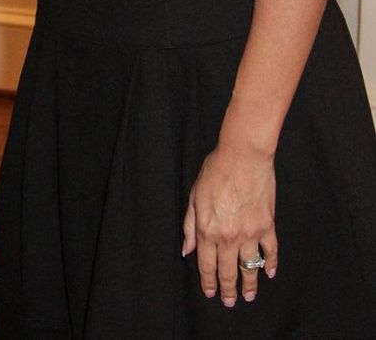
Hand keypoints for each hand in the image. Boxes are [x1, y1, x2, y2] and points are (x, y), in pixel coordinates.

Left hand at [182, 143, 277, 306]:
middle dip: (227, 289)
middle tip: (229, 302)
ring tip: (248, 295)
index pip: (206, 264)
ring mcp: (250, 233)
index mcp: (208, 229)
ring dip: (249, 284)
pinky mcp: (267, 226)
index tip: (210, 293)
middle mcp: (228, 236)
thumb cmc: (215, 171)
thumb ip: (190, 226)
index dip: (208, 282)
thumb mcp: (194, 196)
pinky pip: (270, 252)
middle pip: (227, 271)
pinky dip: (270, 264)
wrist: (243, 156)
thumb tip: (187, 250)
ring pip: (249, 267)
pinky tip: (269, 273)